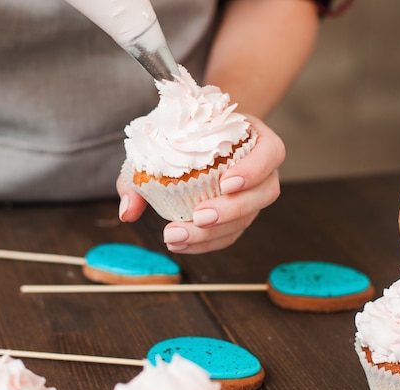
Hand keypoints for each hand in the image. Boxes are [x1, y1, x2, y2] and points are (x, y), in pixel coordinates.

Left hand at [117, 115, 284, 253]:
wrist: (193, 136)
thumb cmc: (182, 134)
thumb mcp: (161, 140)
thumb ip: (140, 172)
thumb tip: (128, 211)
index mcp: (254, 137)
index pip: (271, 152)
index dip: (253, 170)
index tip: (226, 182)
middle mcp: (262, 168)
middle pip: (263, 193)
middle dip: (231, 210)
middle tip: (198, 217)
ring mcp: (253, 195)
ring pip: (247, 219)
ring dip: (214, 234)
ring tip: (177, 237)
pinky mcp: (240, 215)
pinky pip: (231, 234)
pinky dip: (206, 244)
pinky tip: (181, 245)